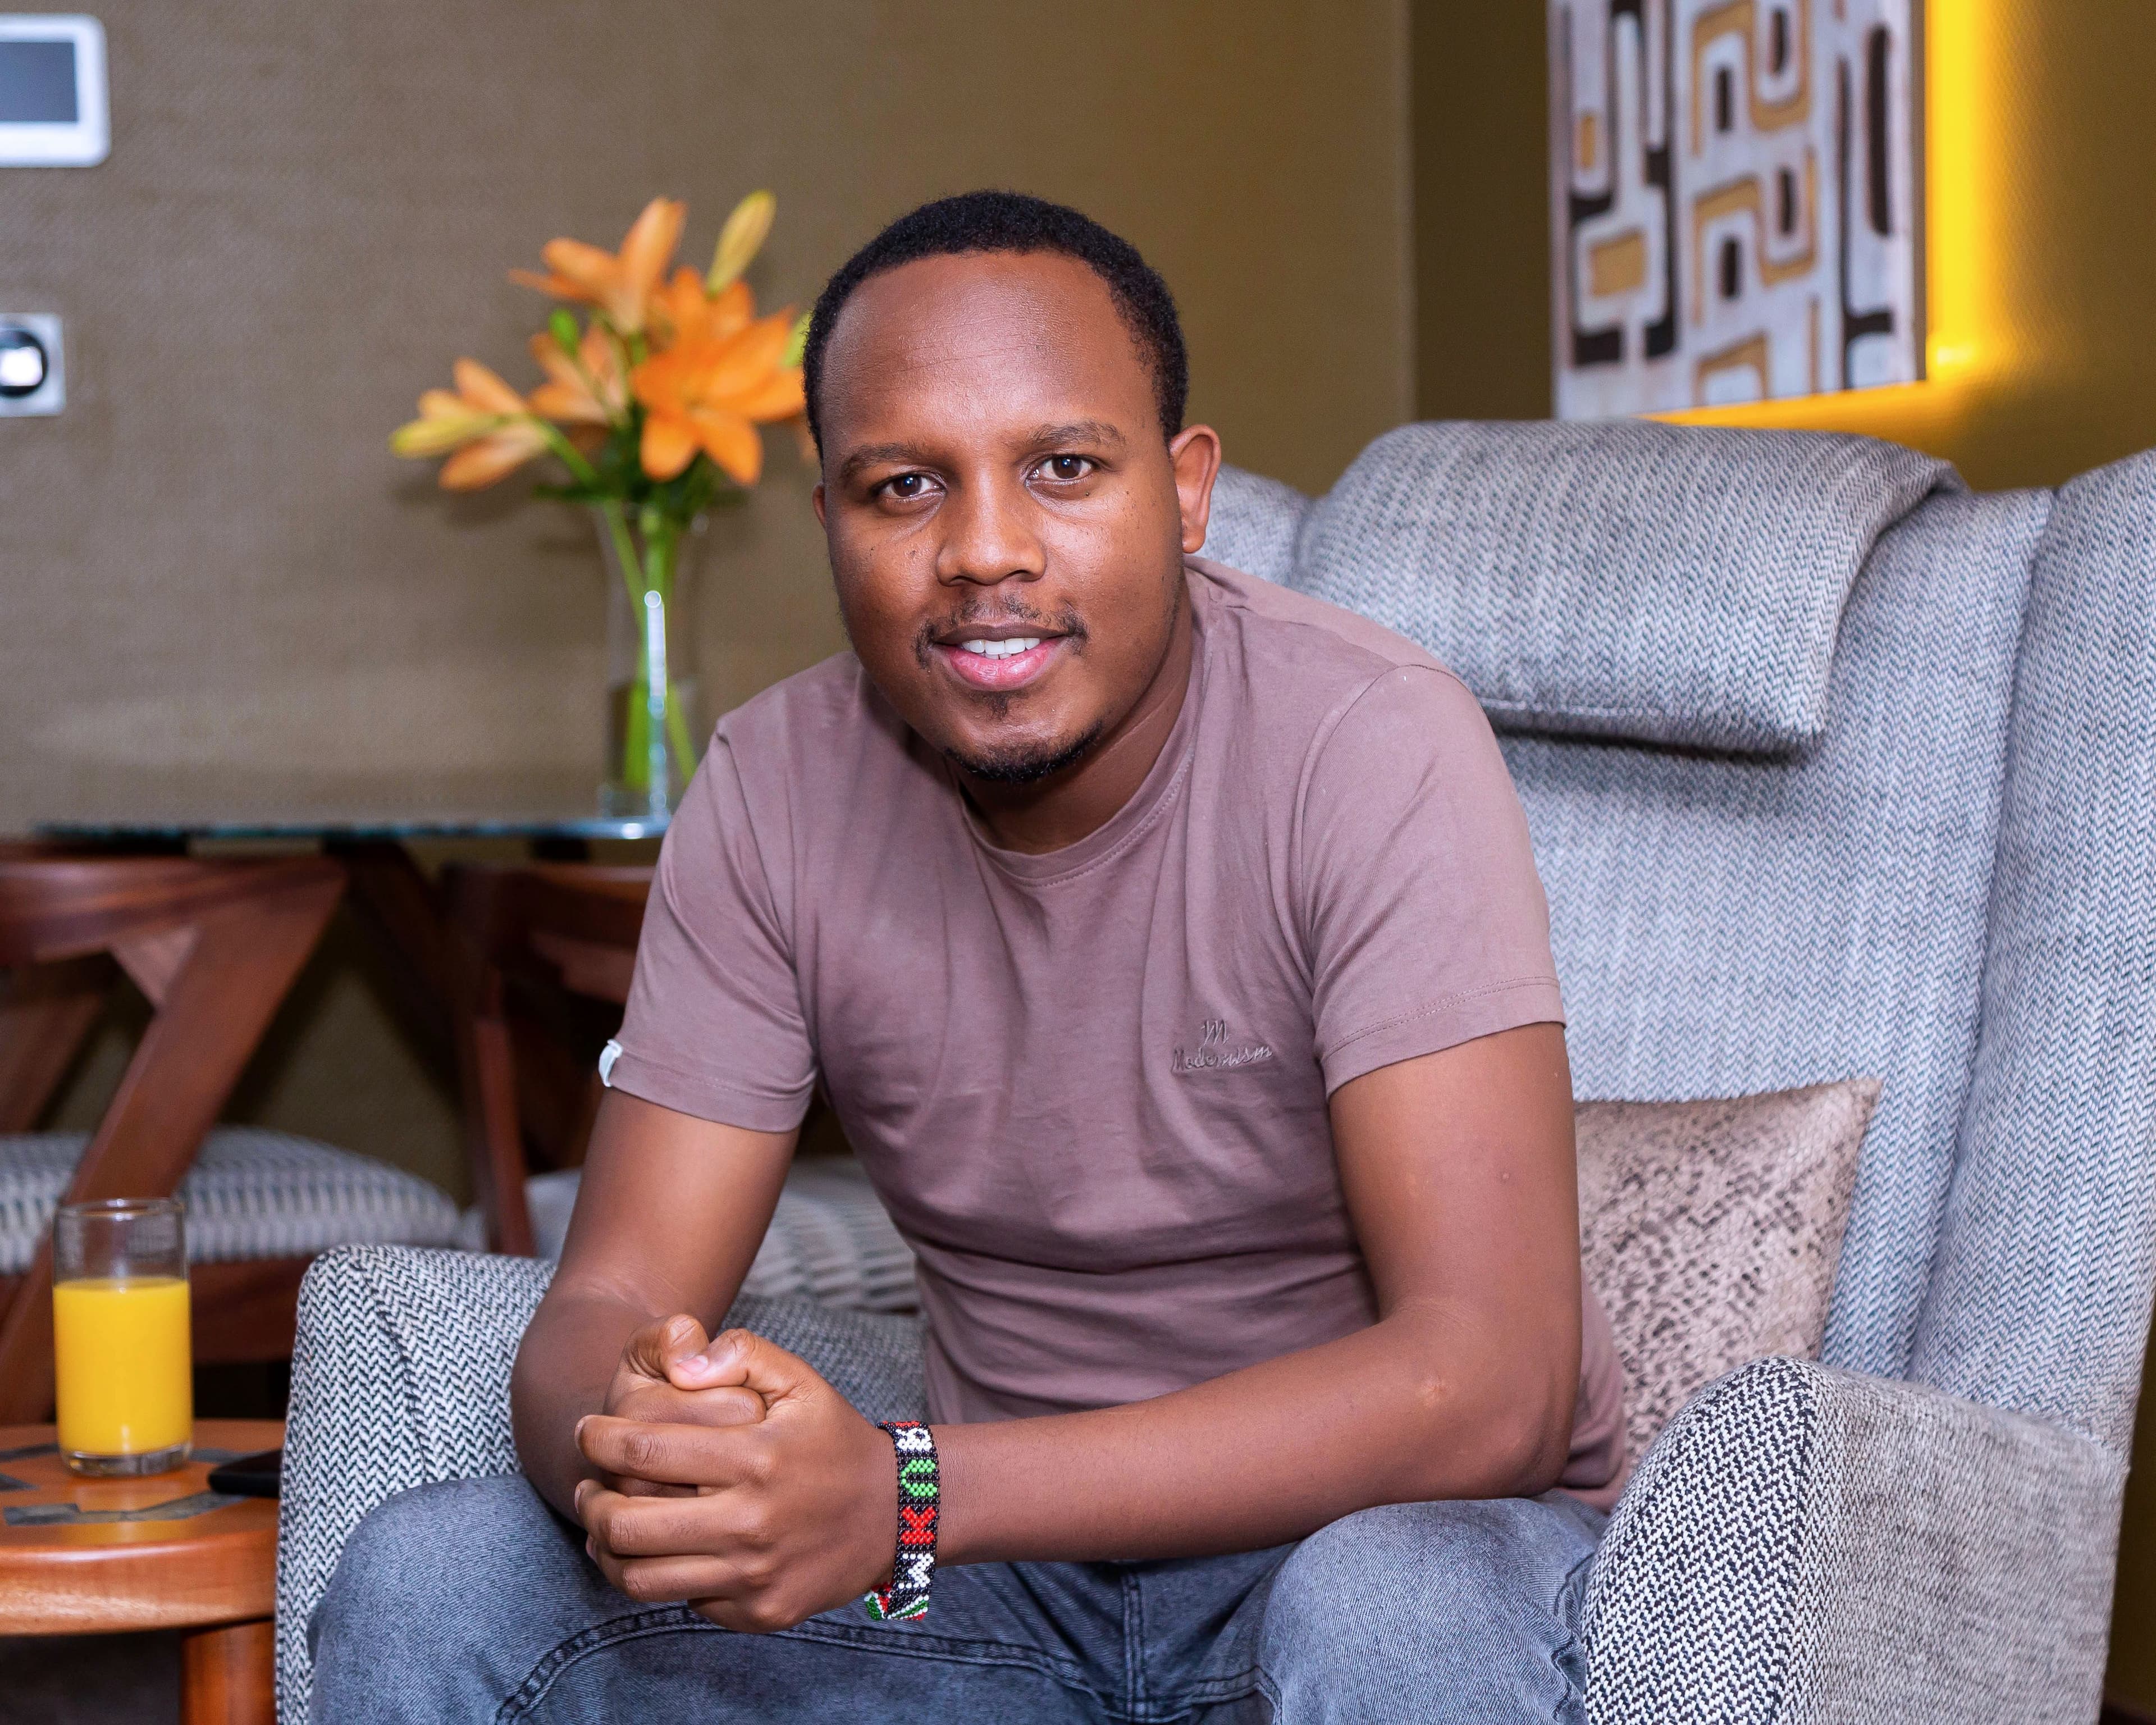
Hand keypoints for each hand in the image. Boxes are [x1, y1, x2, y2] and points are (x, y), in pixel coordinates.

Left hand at [575, 1329, 898, 1631]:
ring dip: (607, 1549)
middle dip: (589, 1500)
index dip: (598, 1438)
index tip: (586, 1429)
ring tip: (603, 1523)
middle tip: (586, 1483)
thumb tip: (678, 1364)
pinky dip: (661, 1577)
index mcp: (756, 1456)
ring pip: (642, 1578)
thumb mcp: (799, 1379)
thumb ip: (739, 1354)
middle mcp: (752, 1522)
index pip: (643, 1449)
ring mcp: (754, 1575)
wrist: (894, 1513)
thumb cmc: (832, 1438)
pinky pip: (684, 1602)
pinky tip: (661, 1551)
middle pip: (627, 1523)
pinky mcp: (759, 1613)